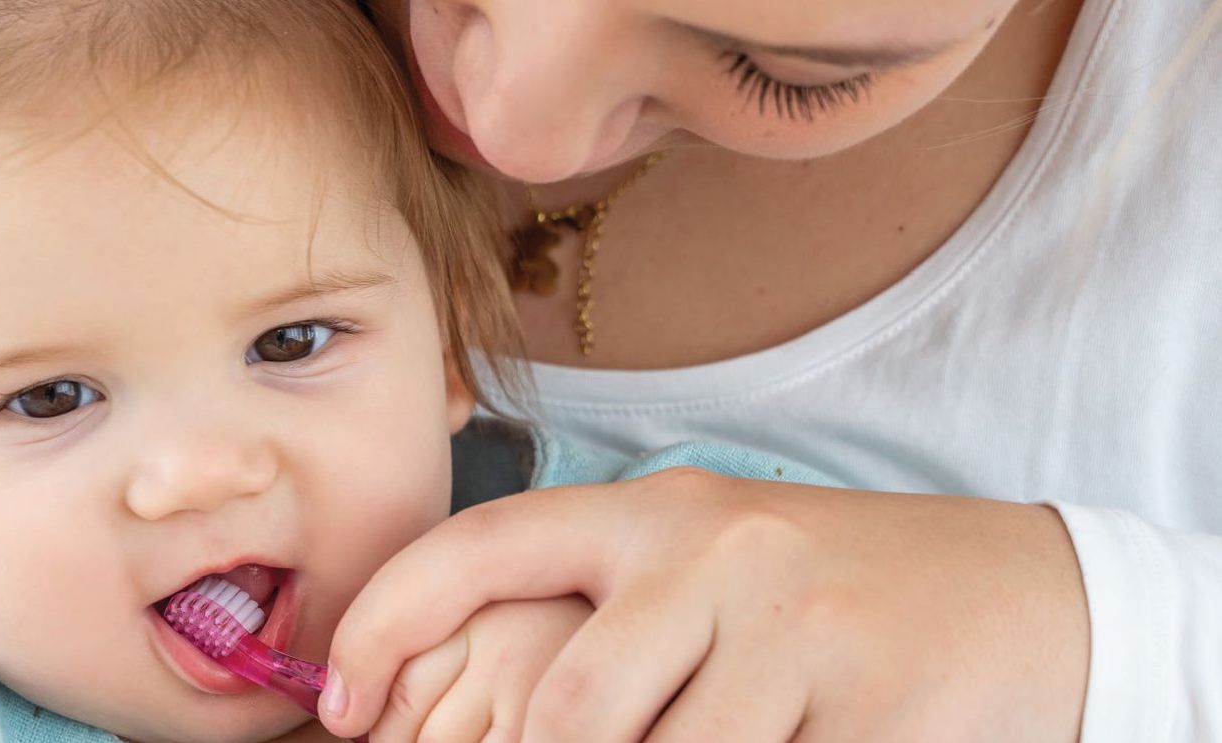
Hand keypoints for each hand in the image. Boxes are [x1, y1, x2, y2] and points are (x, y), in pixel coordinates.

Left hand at [317, 468, 1090, 742]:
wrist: (1037, 596)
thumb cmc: (835, 600)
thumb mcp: (708, 581)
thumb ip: (601, 625)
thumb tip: (479, 712)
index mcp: (653, 514)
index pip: (478, 547)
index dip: (384, 625)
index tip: (340, 708)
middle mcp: (712, 551)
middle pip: (568, 708)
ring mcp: (791, 623)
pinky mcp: (865, 695)